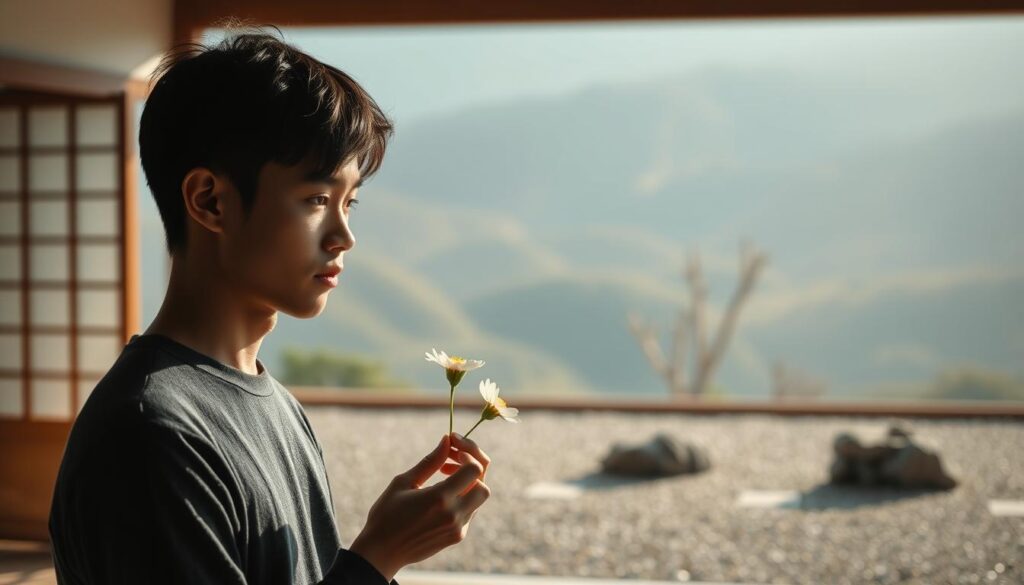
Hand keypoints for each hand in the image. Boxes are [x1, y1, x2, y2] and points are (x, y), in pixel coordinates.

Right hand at [349, 433, 491, 580]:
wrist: (382, 552)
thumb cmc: (386, 514)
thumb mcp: (404, 482)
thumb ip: (430, 462)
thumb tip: (447, 440)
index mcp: (439, 498)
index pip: (475, 470)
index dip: (468, 453)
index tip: (452, 448)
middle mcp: (453, 514)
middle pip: (484, 484)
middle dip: (472, 467)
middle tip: (451, 459)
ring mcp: (458, 528)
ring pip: (480, 498)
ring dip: (469, 482)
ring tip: (445, 474)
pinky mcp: (457, 536)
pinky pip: (471, 510)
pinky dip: (463, 496)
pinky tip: (442, 492)